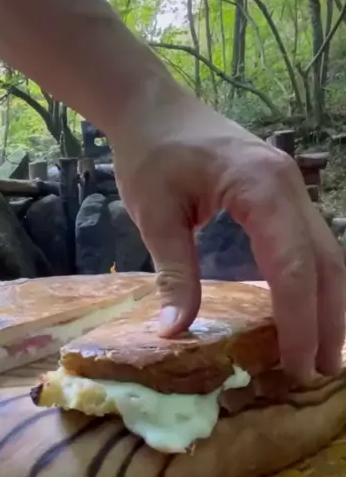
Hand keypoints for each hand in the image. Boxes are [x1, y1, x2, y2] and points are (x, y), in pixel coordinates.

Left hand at [111, 84, 345, 381]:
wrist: (150, 105)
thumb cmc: (149, 154)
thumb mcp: (155, 215)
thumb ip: (174, 272)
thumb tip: (175, 332)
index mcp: (261, 189)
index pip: (293, 267)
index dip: (300, 321)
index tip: (297, 365)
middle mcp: (289, 186)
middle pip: (325, 262)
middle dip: (330, 319)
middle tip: (323, 371)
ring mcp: (290, 186)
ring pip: (326, 251)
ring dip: (330, 301)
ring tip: (325, 350)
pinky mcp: (281, 191)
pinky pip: (309, 241)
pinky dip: (314, 279)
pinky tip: (308, 307)